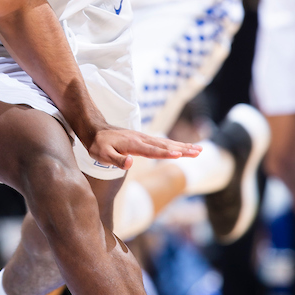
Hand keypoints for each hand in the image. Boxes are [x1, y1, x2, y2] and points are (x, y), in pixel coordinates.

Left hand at [86, 126, 201, 170]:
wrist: (94, 130)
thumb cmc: (97, 145)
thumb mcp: (101, 154)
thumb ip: (115, 160)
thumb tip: (130, 164)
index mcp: (132, 144)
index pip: (151, 150)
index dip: (165, 153)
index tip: (179, 155)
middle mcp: (141, 139)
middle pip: (165, 145)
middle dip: (183, 149)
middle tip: (199, 152)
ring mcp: (143, 138)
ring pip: (166, 142)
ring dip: (183, 146)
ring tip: (199, 150)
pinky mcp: (144, 139)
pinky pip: (162, 142)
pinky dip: (175, 144)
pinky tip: (183, 148)